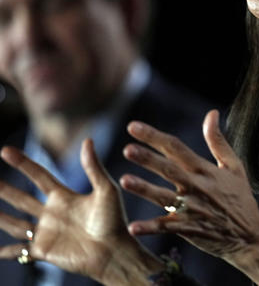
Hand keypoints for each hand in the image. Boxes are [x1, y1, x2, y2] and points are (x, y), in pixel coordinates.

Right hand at [0, 140, 162, 284]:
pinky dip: (6, 252)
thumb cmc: (114, 221)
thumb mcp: (106, 190)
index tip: (5, 150)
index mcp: (64, 197)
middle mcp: (52, 213)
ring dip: (0, 217)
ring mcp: (46, 232)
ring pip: (15, 222)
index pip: (39, 175)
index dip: (23, 163)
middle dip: (4, 189)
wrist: (115, 251)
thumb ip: (93, 167)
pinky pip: (19, 251)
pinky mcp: (43, 251)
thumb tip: (87, 140)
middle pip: (21, 198)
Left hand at [120, 110, 258, 283]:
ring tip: (124, 181)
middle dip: (148, 159)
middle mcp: (197, 187)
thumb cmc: (240, 198)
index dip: (155, 137)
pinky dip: (150, 228)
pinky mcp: (188, 229)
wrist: (249, 235)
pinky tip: (133, 227)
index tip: (133, 126)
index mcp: (205, 170)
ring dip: (144, 189)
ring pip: (163, 197)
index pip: (177, 148)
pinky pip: (166, 228)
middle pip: (169, 170)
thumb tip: (212, 113)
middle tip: (128, 149)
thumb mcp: (234, 166)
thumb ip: (218, 141)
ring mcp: (192, 209)